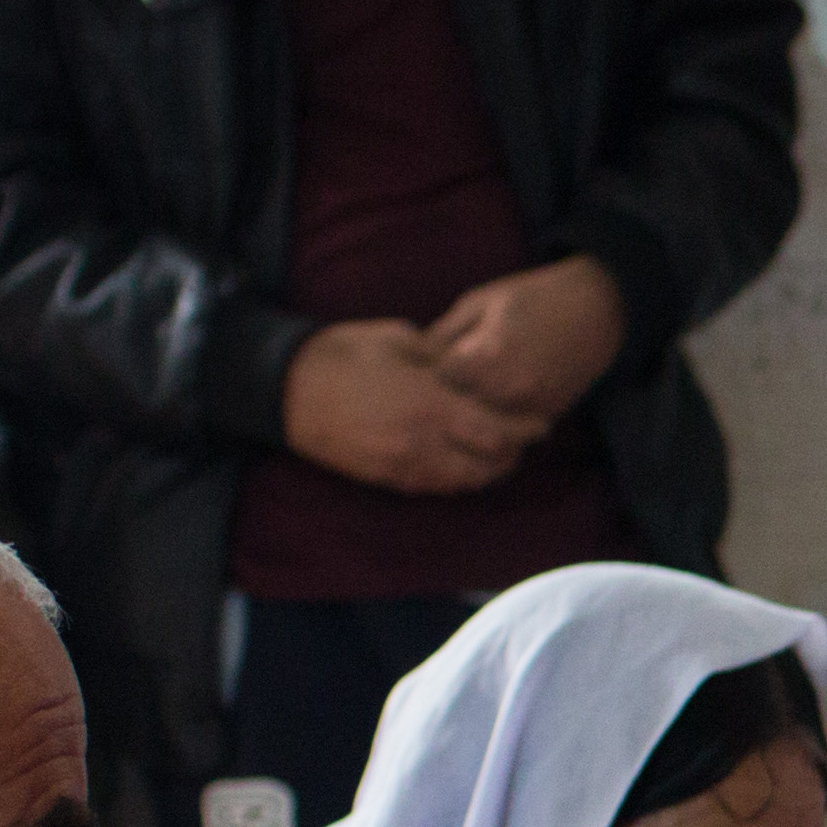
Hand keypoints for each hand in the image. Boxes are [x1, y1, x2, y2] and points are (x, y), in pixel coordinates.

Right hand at [277, 314, 538, 493]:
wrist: (284, 388)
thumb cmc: (343, 353)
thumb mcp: (401, 339)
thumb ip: (442, 360)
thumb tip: (468, 368)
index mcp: (432, 403)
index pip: (498, 430)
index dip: (526, 430)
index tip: (541, 425)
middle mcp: (424, 442)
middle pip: (488, 465)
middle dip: (511, 455)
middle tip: (522, 441)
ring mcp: (403, 465)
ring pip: (462, 483)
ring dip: (485, 473)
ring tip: (494, 456)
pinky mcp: (384, 478)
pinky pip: (432, 488)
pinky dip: (455, 480)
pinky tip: (459, 464)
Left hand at [420, 255, 626, 423]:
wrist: (595, 308)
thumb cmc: (531, 297)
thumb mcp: (478, 303)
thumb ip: (443, 334)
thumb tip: (411, 363)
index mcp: (487, 355)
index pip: (436, 384)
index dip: (420, 380)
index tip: (411, 376)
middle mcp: (509, 387)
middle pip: (457, 415)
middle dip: (440, 407)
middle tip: (424, 401)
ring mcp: (532, 406)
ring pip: (484, 432)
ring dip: (467, 424)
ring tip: (451, 413)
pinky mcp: (548, 414)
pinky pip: (511, 433)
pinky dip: (495, 427)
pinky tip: (483, 414)